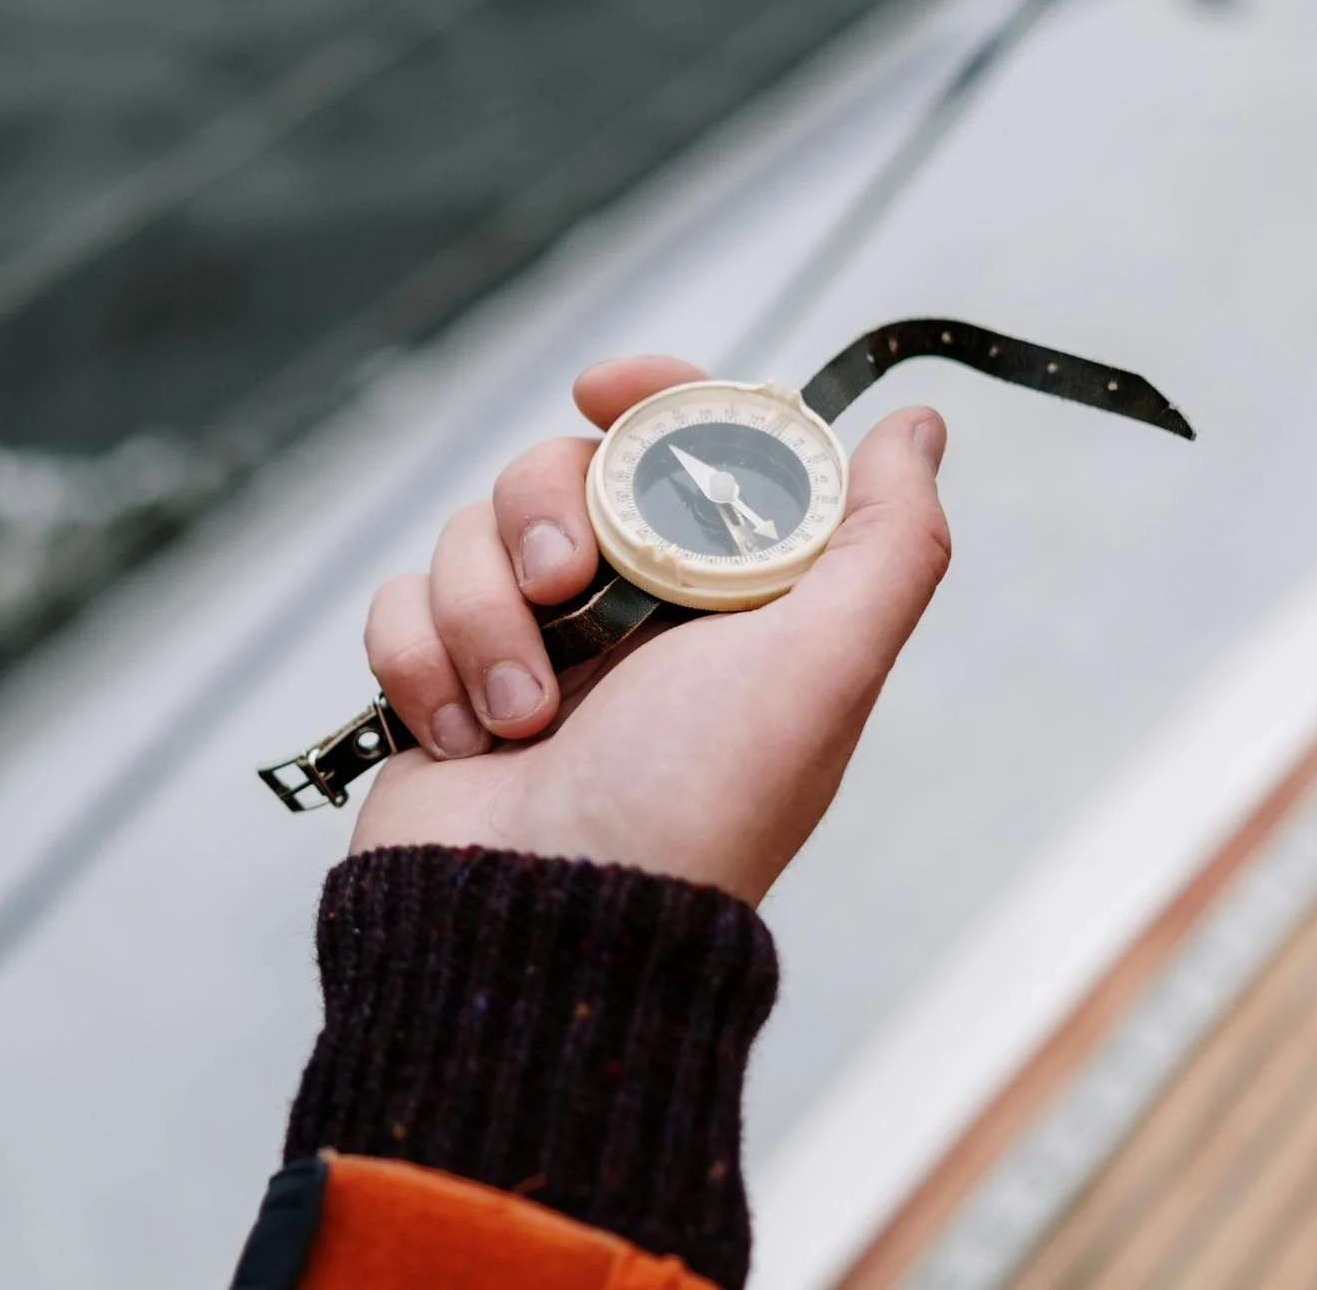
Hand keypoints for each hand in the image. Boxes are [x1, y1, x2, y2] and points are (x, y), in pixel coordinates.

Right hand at [353, 355, 951, 904]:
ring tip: (521, 718)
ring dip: (484, 616)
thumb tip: (917, 429)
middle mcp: (622, 616)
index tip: (604, 388)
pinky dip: (423, 663)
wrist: (547, 927)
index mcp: (715, 598)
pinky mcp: (440, 685)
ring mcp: (523, 650)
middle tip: (569, 588)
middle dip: (548, 516)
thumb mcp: (822, 668)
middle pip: (556, 470)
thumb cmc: (694, 808)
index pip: (680, 446)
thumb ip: (886, 542)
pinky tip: (465, 740)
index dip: (649, 396)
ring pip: (467, 533)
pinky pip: (398, 603)